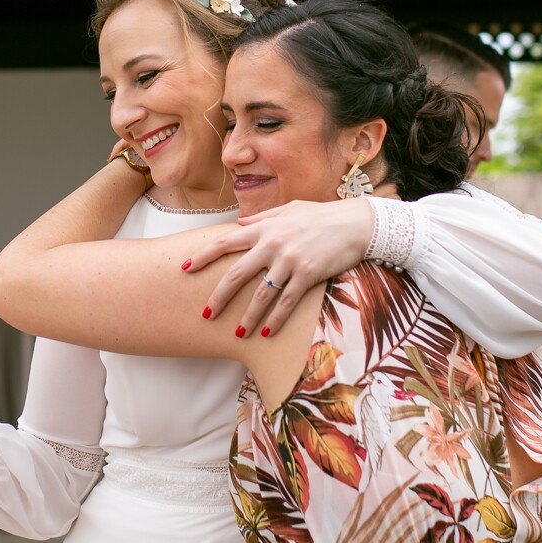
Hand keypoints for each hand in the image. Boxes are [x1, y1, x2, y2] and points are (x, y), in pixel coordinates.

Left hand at [181, 198, 374, 338]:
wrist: (356, 223)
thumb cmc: (322, 215)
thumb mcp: (289, 209)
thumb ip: (263, 218)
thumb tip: (240, 222)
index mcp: (264, 228)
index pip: (225, 242)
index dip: (202, 255)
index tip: (185, 268)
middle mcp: (273, 244)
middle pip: (236, 274)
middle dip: (219, 297)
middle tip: (206, 315)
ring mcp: (290, 260)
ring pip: (261, 294)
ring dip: (248, 316)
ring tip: (238, 332)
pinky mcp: (308, 275)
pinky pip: (287, 302)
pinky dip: (275, 319)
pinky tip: (266, 333)